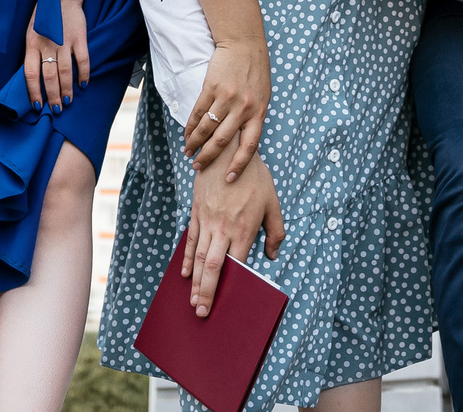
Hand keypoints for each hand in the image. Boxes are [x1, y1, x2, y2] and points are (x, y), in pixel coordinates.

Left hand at [25, 0, 89, 111]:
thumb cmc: (43, 16)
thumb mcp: (30, 32)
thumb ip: (32, 52)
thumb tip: (33, 77)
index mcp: (31, 44)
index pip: (30, 74)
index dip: (34, 92)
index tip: (37, 106)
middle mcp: (47, 45)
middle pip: (49, 77)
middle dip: (52, 96)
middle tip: (56, 109)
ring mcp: (64, 42)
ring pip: (65, 72)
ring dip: (67, 90)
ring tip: (68, 102)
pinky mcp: (79, 38)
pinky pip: (82, 60)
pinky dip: (84, 74)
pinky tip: (84, 84)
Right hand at [182, 37, 269, 175]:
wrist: (244, 43)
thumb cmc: (255, 72)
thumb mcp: (262, 98)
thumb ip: (253, 118)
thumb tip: (242, 143)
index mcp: (259, 112)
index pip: (249, 146)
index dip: (239, 165)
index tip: (228, 179)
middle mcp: (243, 108)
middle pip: (222, 141)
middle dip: (209, 158)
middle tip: (198, 168)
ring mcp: (226, 98)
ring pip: (207, 128)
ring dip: (195, 144)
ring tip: (189, 153)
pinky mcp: (211, 87)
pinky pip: (198, 113)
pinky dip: (191, 127)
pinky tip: (187, 135)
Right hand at [184, 146, 283, 315]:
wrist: (228, 148)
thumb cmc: (255, 176)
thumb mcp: (273, 202)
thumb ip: (276, 231)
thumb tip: (272, 256)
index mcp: (245, 229)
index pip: (237, 266)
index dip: (231, 287)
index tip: (227, 304)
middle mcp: (224, 228)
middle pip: (213, 268)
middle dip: (207, 293)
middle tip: (202, 313)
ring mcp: (208, 221)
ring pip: (199, 258)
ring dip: (195, 283)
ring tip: (192, 302)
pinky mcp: (197, 212)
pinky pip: (191, 240)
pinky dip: (188, 259)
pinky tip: (185, 274)